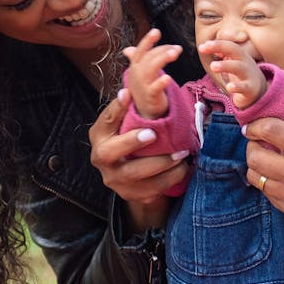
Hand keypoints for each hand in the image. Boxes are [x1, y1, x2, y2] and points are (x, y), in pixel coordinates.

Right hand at [88, 88, 188, 229]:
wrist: (130, 178)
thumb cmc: (131, 140)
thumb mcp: (126, 124)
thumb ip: (130, 110)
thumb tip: (132, 88)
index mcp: (100, 136)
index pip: (105, 120)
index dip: (115, 108)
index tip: (128, 94)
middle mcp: (101, 159)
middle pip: (109, 153)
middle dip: (131, 142)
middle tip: (152, 134)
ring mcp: (115, 180)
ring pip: (134, 174)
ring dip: (160, 163)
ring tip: (180, 153)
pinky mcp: (130, 194)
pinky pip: (151, 190)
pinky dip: (170, 179)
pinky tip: (182, 168)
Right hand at [122, 28, 182, 118]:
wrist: (145, 113)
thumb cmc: (144, 91)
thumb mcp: (139, 74)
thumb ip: (137, 61)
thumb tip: (128, 49)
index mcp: (135, 68)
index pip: (140, 51)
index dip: (148, 41)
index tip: (157, 31)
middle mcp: (136, 75)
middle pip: (148, 57)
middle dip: (162, 50)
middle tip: (177, 48)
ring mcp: (142, 86)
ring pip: (151, 69)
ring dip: (163, 59)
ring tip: (175, 53)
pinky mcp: (150, 97)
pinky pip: (154, 88)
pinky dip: (160, 82)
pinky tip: (168, 77)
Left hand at [199, 39, 265, 108]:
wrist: (259, 90)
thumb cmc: (241, 74)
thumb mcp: (232, 62)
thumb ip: (220, 53)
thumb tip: (205, 45)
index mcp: (239, 54)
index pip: (228, 45)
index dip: (215, 44)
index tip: (201, 47)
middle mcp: (245, 61)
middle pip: (235, 50)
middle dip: (220, 46)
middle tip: (205, 48)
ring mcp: (249, 74)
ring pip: (238, 67)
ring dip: (225, 65)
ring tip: (213, 66)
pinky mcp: (251, 88)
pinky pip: (244, 87)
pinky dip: (237, 87)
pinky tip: (229, 87)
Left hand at [243, 104, 283, 221]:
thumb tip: (281, 98)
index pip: (269, 131)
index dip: (256, 124)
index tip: (254, 124)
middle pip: (255, 157)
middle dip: (252, 144)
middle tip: (259, 139)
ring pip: (256, 178)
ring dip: (257, 164)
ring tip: (269, 156)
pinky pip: (267, 194)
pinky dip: (268, 182)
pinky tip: (281, 173)